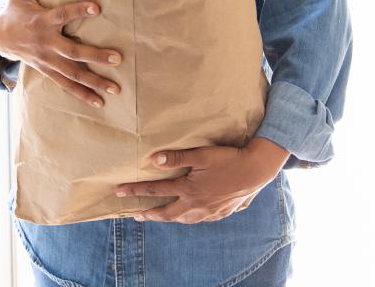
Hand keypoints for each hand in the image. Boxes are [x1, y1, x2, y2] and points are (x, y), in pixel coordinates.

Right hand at [0, 0, 122, 107]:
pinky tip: (101, 102)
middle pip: (72, 52)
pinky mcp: (47, 71)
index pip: (62, 14)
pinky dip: (83, 94)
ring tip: (116, 88)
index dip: (78, 10)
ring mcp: (47, 60)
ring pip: (72, 74)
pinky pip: (66, 85)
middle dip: (95, 55)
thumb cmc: (15, 9)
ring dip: (95, 82)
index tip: (97, 8)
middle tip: (117, 57)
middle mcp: (46, 43)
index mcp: (42, 20)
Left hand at [114, 144, 271, 223]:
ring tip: (158, 216)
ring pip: (182, 219)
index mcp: (188, 190)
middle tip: (135, 215)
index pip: (156, 190)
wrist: (255, 170)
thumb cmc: (228, 159)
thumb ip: (177, 157)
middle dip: (149, 213)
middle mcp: (195, 205)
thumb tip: (154, 160)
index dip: (136, 191)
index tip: (119, 191)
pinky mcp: (219, 213)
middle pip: (166, 213)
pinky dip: (187, 219)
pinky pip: (198, 220)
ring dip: (167, 218)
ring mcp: (208, 212)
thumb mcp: (202, 154)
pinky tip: (188, 216)